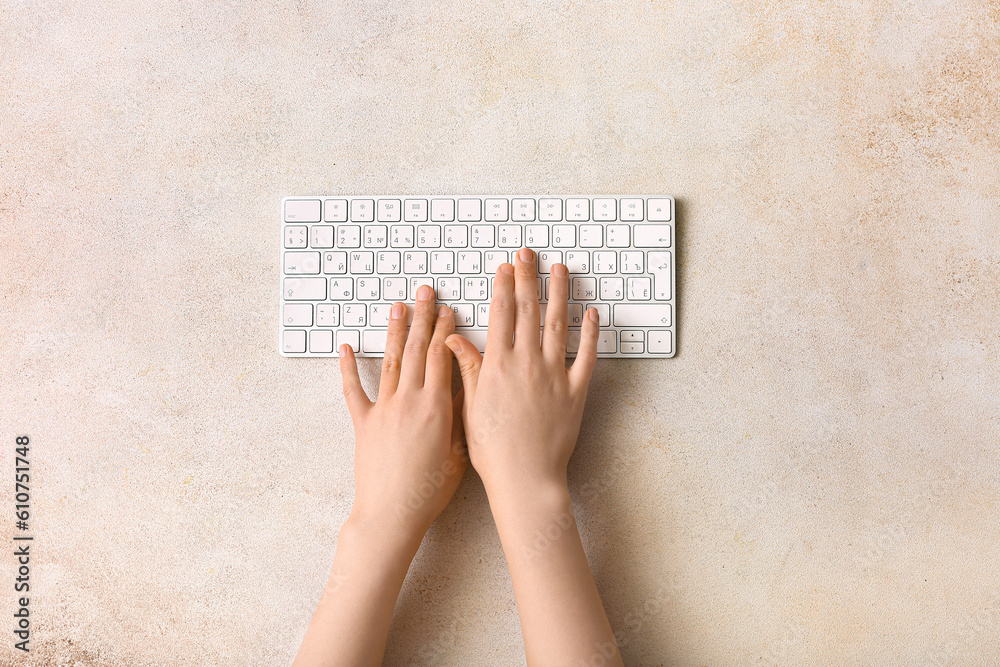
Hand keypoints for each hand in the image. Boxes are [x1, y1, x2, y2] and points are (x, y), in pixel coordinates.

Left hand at [339, 285, 467, 542]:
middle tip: (426, 292)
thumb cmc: (430, 490)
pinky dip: (348, 367)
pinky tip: (346, 346)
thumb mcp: (459, 450)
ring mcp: (383, 410)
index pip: (442, 357)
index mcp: (436, 407)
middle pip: (417, 350)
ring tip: (399, 306)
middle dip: (423, 317)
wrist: (391, 513)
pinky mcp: (363, 423)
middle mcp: (408, 401)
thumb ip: (461, 414)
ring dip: (395, 331)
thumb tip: (466, 383)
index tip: (450, 309)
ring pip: (391, 360)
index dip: (446, 330)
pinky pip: (353, 389)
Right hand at [444, 247, 598, 497]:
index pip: (501, 316)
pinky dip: (591, 333)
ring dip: (559, 293)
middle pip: (529, 311)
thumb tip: (453, 339)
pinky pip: (587, 357)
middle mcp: (527, 364)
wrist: (525, 478)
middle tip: (529, 255)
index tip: (505, 267)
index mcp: (498, 366)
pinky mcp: (576, 392)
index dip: (503, 287)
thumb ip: (467, 368)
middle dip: (528, 278)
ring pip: (558, 325)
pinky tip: (592, 313)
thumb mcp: (470, 407)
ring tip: (559, 269)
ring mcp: (554, 375)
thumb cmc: (492, 449)